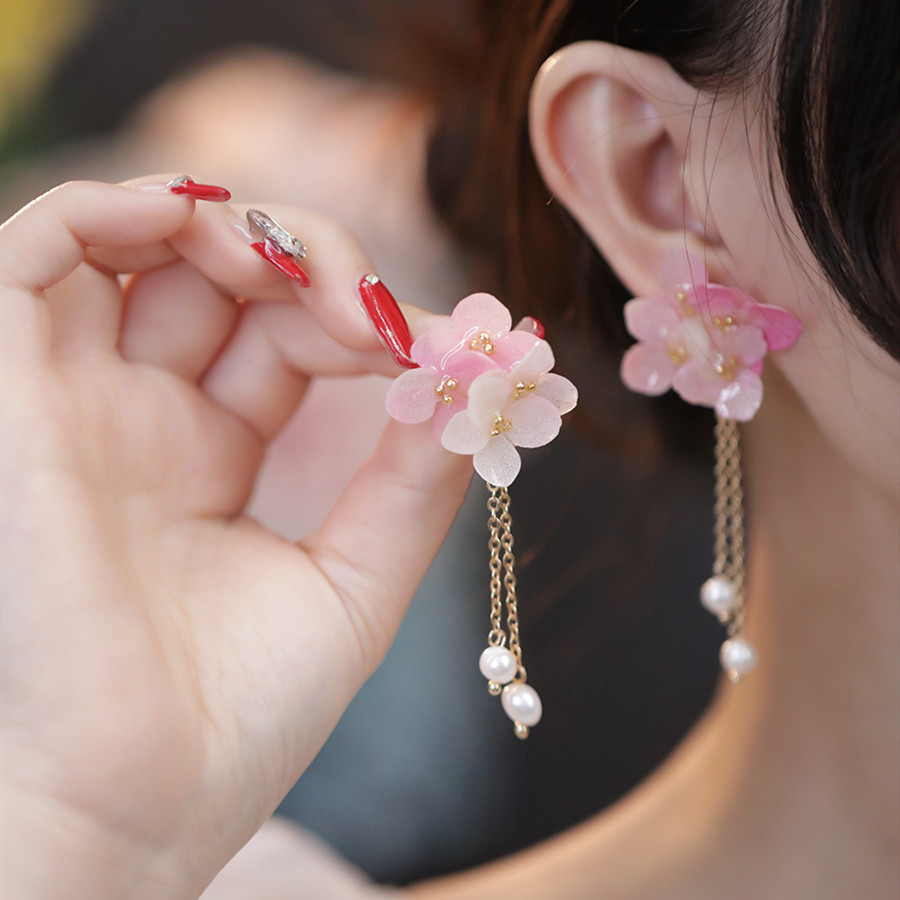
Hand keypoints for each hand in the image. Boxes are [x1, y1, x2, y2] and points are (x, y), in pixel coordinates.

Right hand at [0, 180, 470, 897]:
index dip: (361, 318)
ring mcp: (80, 407)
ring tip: (293, 263)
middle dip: (307, 263)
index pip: (287, 336)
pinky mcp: (19, 408)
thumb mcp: (355, 581)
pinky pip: (31, 263)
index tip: (439, 349)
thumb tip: (476, 386)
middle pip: (221, 280)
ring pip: (127, 250)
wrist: (138, 813)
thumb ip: (412, 482)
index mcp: (211, 456)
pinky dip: (104, 214)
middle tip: (373, 311)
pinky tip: (196, 217)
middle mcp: (143, 420)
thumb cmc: (238, 720)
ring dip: (220, 224)